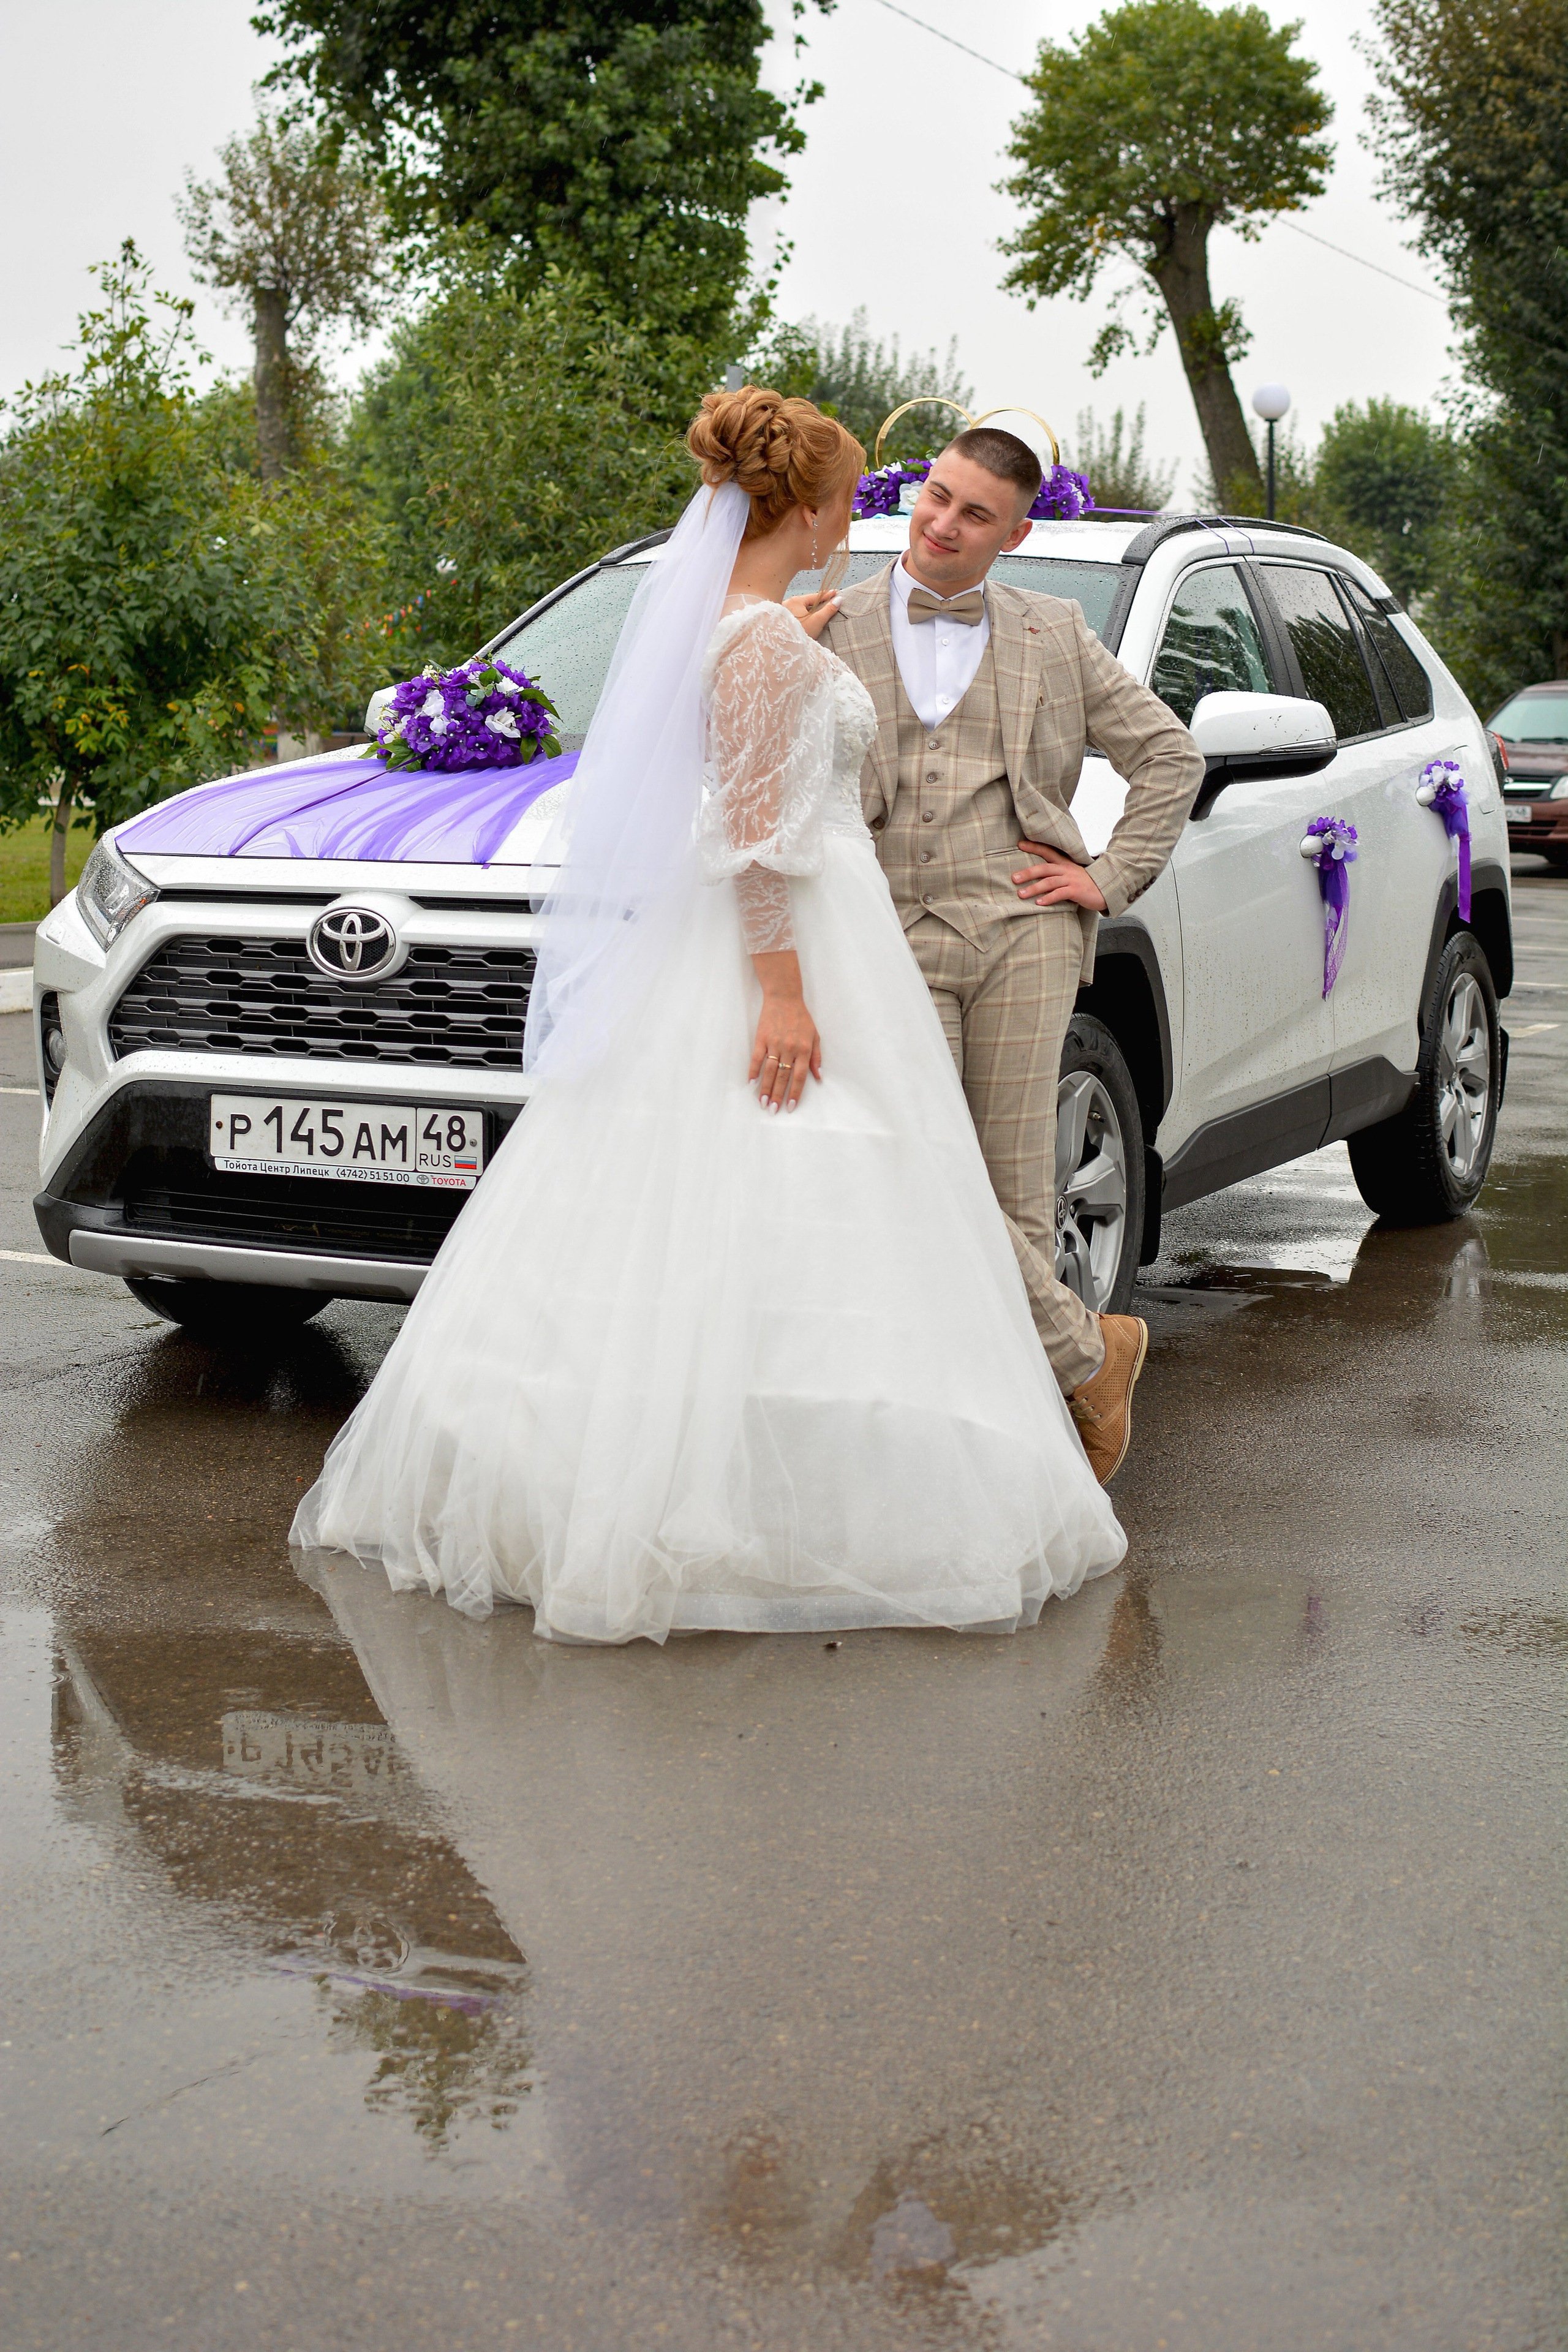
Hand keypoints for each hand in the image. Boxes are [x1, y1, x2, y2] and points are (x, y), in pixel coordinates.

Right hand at [748, 971, 821, 1112]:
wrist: (784, 997)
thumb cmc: (801, 1018)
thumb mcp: (815, 1036)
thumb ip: (816, 1057)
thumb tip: (819, 1077)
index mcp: (803, 1049)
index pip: (799, 1077)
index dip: (794, 1093)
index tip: (790, 1106)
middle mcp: (789, 1048)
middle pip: (783, 1077)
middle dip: (778, 1096)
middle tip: (773, 1111)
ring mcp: (774, 1043)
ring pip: (769, 1071)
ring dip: (765, 1088)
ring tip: (763, 1103)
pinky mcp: (761, 1038)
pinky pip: (756, 1058)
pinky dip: (753, 1071)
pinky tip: (751, 1083)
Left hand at [786, 589, 839, 641]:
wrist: (784, 647)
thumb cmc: (799, 633)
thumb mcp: (817, 621)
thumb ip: (828, 610)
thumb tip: (838, 600)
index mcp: (796, 601)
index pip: (815, 596)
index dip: (827, 596)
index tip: (835, 593)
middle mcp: (788, 604)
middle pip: (807, 602)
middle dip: (818, 604)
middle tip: (829, 605)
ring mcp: (783, 612)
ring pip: (801, 609)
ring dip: (809, 612)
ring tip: (819, 616)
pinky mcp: (782, 621)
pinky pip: (795, 616)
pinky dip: (802, 618)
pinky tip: (807, 623)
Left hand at [1012, 839, 1108, 912]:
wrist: (1106, 891)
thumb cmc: (1086, 885)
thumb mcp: (1071, 875)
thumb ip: (1057, 874)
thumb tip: (1038, 877)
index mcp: (1065, 864)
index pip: (1047, 851)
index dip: (1034, 847)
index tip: (1019, 844)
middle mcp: (1067, 870)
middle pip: (1044, 868)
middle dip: (1028, 872)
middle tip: (1014, 878)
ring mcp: (1071, 880)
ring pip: (1049, 882)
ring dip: (1034, 888)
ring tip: (1021, 894)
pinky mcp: (1076, 891)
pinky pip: (1060, 894)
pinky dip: (1049, 898)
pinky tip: (1039, 903)